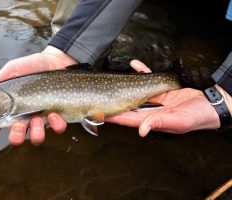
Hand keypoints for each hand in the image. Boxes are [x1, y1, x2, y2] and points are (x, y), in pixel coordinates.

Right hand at [0, 46, 75, 144]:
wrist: (56, 61)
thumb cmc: (31, 67)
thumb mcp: (12, 71)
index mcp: (9, 109)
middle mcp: (24, 117)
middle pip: (16, 137)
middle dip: (16, 136)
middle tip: (18, 124)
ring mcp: (41, 118)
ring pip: (36, 137)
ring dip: (36, 132)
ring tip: (37, 118)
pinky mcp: (58, 116)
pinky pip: (58, 128)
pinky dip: (56, 124)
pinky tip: (54, 113)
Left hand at [106, 60, 220, 136]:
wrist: (210, 105)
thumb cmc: (196, 117)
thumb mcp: (178, 121)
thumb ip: (159, 123)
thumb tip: (141, 130)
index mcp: (150, 119)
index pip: (126, 118)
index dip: (112, 115)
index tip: (97, 111)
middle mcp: (149, 110)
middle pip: (126, 105)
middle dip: (113, 100)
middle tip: (98, 93)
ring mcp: (154, 99)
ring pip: (134, 91)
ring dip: (123, 85)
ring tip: (110, 79)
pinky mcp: (161, 89)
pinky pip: (148, 79)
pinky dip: (141, 72)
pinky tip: (135, 65)